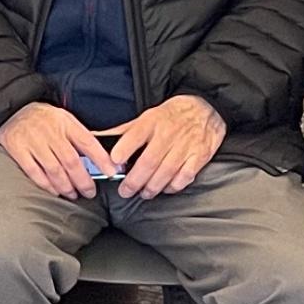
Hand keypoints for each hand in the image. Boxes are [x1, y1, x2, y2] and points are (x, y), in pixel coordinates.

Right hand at [0, 100, 111, 203]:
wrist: (13, 109)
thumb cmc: (44, 119)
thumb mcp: (64, 119)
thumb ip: (79, 137)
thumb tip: (104, 159)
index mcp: (65, 122)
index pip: (87, 142)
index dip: (101, 159)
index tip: (112, 173)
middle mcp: (49, 131)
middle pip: (71, 161)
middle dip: (83, 181)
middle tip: (90, 192)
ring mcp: (32, 140)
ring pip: (54, 169)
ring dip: (66, 186)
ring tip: (73, 194)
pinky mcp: (17, 148)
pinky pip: (34, 172)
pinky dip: (46, 184)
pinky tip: (54, 190)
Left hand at [103, 93, 227, 200]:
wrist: (206, 109)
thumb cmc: (171, 116)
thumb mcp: (146, 117)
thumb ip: (124, 131)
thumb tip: (97, 138)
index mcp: (151, 122)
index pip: (134, 135)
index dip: (124, 149)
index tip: (114, 161)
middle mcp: (167, 134)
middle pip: (149, 161)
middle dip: (135, 180)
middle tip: (125, 191)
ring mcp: (185, 146)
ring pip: (166, 172)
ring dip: (152, 187)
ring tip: (144, 193)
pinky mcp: (199, 156)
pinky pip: (186, 176)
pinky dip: (174, 186)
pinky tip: (166, 189)